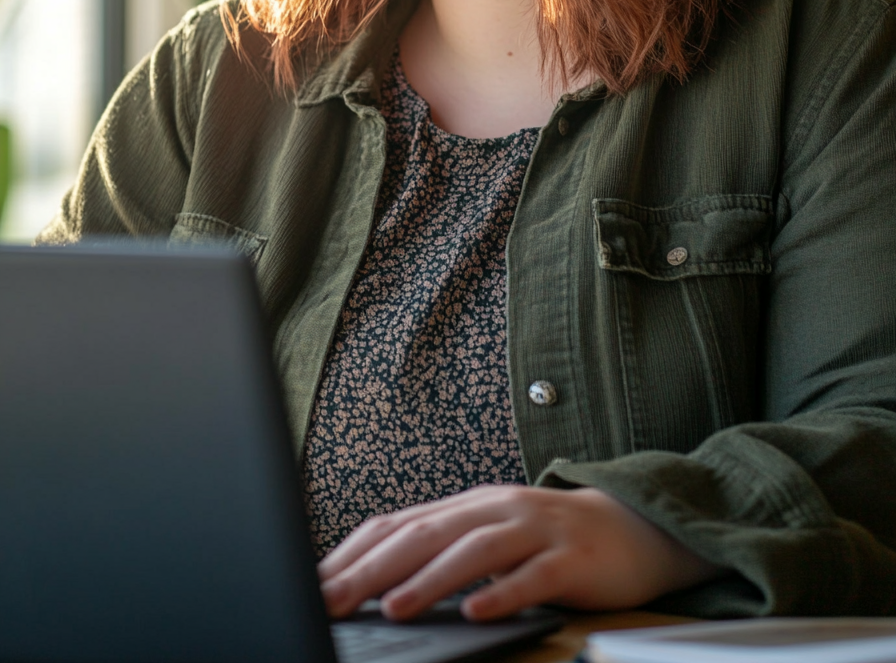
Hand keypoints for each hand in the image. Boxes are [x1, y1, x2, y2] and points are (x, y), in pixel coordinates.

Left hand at [318, 484, 716, 621]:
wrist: (632, 527)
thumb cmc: (548, 540)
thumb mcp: (489, 538)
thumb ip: (441, 551)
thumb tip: (375, 583)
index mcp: (468, 506)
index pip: (400, 524)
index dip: (355, 553)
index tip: (316, 584)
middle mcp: (495, 509)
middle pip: (427, 534)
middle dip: (374, 569)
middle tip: (332, 599)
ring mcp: (534, 530)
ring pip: (475, 550)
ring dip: (430, 580)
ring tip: (394, 607)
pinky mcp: (570, 558)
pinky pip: (533, 576)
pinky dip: (503, 594)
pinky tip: (477, 612)